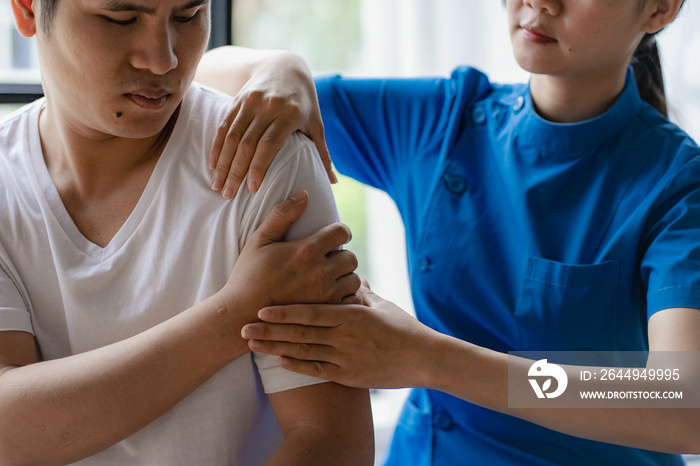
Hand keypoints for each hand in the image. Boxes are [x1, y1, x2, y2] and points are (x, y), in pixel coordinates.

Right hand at [208, 51, 335, 198]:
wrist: (285, 65)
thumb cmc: (304, 100)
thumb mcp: (316, 123)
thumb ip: (322, 153)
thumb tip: (332, 182)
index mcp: (290, 113)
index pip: (269, 143)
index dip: (259, 166)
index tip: (252, 189)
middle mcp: (268, 106)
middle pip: (247, 143)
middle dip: (236, 171)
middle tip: (228, 195)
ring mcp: (250, 102)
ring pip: (232, 136)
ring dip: (223, 163)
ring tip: (218, 185)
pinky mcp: (238, 100)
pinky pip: (224, 126)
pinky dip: (217, 147)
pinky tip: (212, 165)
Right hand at [217, 190, 360, 329]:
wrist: (242, 315)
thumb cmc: (248, 276)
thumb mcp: (259, 240)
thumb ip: (282, 215)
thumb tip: (304, 195)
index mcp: (308, 250)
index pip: (342, 232)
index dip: (339, 232)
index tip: (333, 237)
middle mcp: (321, 271)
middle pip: (351, 257)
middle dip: (342, 256)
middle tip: (330, 260)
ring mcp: (326, 295)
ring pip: (354, 280)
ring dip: (345, 277)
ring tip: (332, 279)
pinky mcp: (327, 313)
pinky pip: (352, 301)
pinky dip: (346, 298)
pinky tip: (333, 296)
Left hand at [240, 282, 436, 388]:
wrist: (424, 357)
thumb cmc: (403, 328)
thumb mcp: (382, 305)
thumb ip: (363, 292)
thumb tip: (352, 277)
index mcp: (351, 314)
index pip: (311, 312)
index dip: (284, 311)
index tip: (261, 309)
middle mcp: (345, 335)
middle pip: (300, 332)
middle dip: (270, 330)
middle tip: (243, 328)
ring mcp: (346, 357)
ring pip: (305, 351)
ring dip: (276, 348)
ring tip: (253, 344)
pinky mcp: (350, 376)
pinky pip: (319, 370)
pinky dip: (298, 366)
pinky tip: (279, 362)